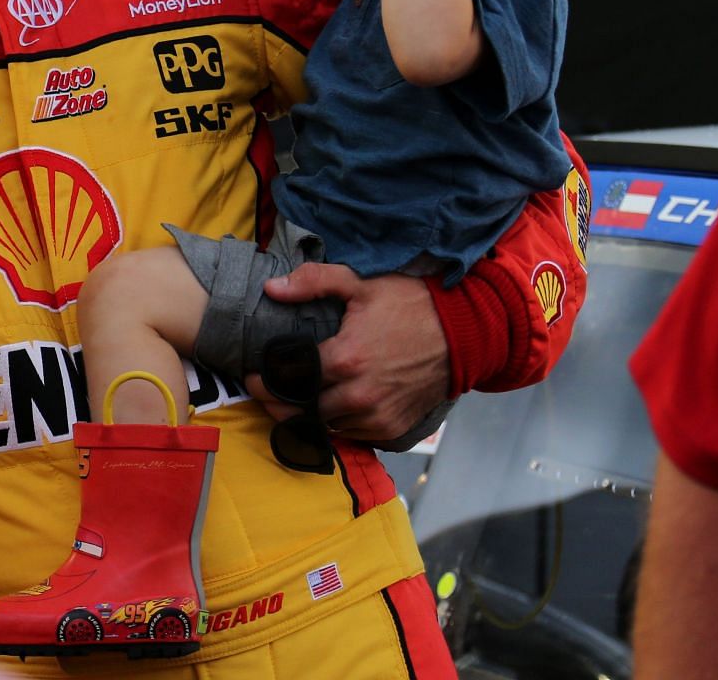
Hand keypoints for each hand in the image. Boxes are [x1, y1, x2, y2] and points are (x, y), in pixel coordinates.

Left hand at [249, 263, 448, 441]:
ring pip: (326, 426)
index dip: (266, 380)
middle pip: (302, 410)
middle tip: (264, 393)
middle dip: (279, 403)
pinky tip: (327, 409)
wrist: (464, 334)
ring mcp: (377, 417)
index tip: (252, 376)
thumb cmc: (410, 305)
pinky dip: (337, 425)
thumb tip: (272, 290)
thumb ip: (313, 282)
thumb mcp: (360, 284)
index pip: (289, 379)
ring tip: (293, 401)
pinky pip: (353, 435)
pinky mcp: (392, 429)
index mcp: (345, 360)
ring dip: (307, 416)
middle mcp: (359, 395)